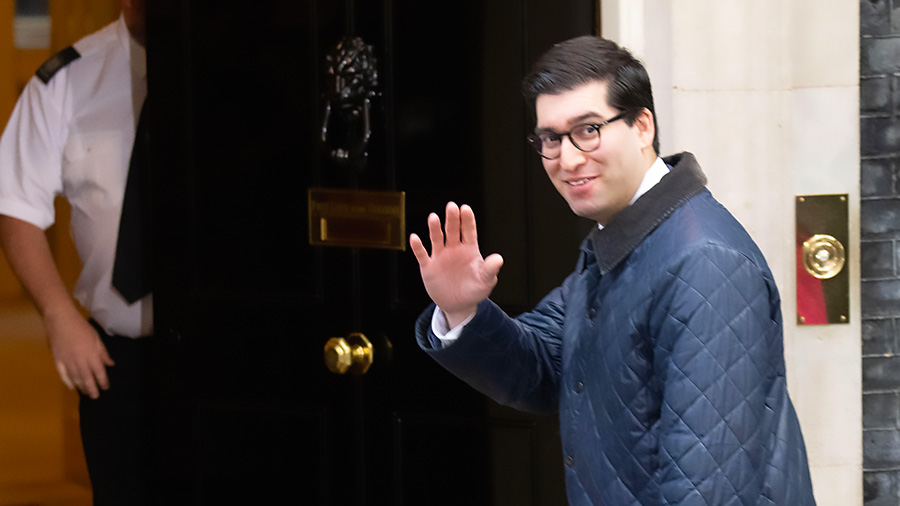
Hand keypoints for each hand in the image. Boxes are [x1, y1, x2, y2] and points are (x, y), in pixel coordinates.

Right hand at [43, 310, 113, 398]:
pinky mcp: (57, 360)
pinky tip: (72, 387)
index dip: (103, 381)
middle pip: (87, 379)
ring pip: (75, 379)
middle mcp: (80, 361)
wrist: (61, 320)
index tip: (106, 388)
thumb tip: (110, 364)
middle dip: (92, 389)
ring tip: (86, 392)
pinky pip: (63, 375)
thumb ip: (103, 353)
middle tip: (96, 396)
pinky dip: (68, 382)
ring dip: (81, 387)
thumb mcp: (97, 338)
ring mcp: (67, 362)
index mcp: (92, 355)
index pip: (99, 372)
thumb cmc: (81, 327)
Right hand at [410, 202, 502, 327]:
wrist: (458, 305)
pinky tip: (414, 238)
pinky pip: (422, 255)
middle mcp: (454, 249)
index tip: (465, 209)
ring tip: (433, 217)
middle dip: (452, 219)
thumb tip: (499, 259)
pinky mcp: (428, 267)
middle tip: (452, 206)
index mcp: (469, 249)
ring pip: (436, 239)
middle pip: (452, 230)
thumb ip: (490, 269)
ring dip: (434, 228)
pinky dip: (417, 247)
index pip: (469, 231)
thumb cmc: (475, 290)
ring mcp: (440, 256)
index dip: (467, 220)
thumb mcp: (485, 280)